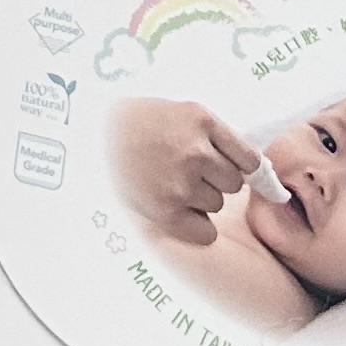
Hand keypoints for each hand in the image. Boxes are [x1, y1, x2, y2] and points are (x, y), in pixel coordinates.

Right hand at [112, 98, 256, 248]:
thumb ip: (216, 136)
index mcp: (202, 120)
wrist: (91, 135)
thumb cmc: (137, 123)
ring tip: (169, 182)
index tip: (234, 171)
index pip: (250, 159)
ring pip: (216, 205)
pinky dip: (195, 227)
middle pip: (233, 184)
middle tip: (186, 171)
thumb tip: (255, 171)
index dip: (243, 168)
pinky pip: (205, 233)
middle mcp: (195, 151)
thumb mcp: (180, 113)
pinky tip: (175, 210)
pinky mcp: (166, 210)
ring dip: (199, 200)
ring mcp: (181, 182)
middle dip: (215, 181)